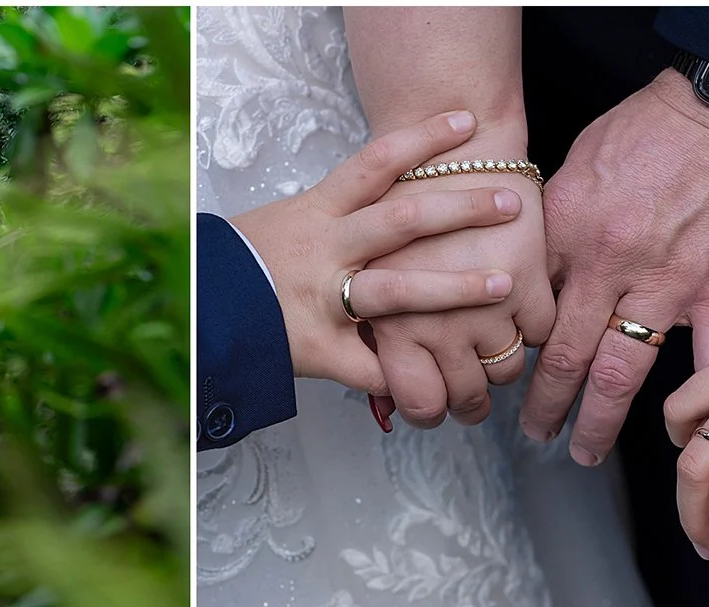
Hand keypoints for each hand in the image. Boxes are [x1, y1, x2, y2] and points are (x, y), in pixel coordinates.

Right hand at [230, 110, 525, 394]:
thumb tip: (387, 194)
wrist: (198, 311)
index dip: (422, 139)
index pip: (374, 164)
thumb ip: (336, 218)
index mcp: (317, 212)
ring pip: (396, 291)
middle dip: (460, 209)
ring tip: (501, 284)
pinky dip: (404, 376)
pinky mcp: (318, 349)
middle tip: (510, 202)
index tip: (466, 122)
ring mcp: (322, 299)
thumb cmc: (241, 265)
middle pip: (401, 221)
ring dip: (453, 288)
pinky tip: (441, 382)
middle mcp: (324, 249)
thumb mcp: (284, 225)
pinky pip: (372, 367)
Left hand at [362, 123, 554, 428]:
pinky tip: (520, 302)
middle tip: (475, 388)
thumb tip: (391, 401)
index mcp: (390, 321)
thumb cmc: (404, 206)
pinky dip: (536, 324)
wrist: (453, 148)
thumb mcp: (375, 275)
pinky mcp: (526, 281)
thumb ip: (383, 338)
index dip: (432, 411)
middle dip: (473, 400)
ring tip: (496, 341)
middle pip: (468, 395)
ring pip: (508, 370)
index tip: (439, 403)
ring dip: (504, 361)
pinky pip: (543, 333)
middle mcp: (436, 322)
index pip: (419, 403)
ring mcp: (485, 305)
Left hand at [521, 69, 708, 464]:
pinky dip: (699, 397)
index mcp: (569, 230)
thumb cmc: (657, 123)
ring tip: (583, 449)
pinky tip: (687, 432)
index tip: (504, 372)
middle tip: (533, 433)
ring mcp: (671, 281)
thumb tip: (533, 264)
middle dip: (544, 403)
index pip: (528, 306)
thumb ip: (557, 220)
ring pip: (622, 369)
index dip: (512, 346)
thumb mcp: (581, 160)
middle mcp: (611, 263)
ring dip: (597, 419)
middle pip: (565, 353)